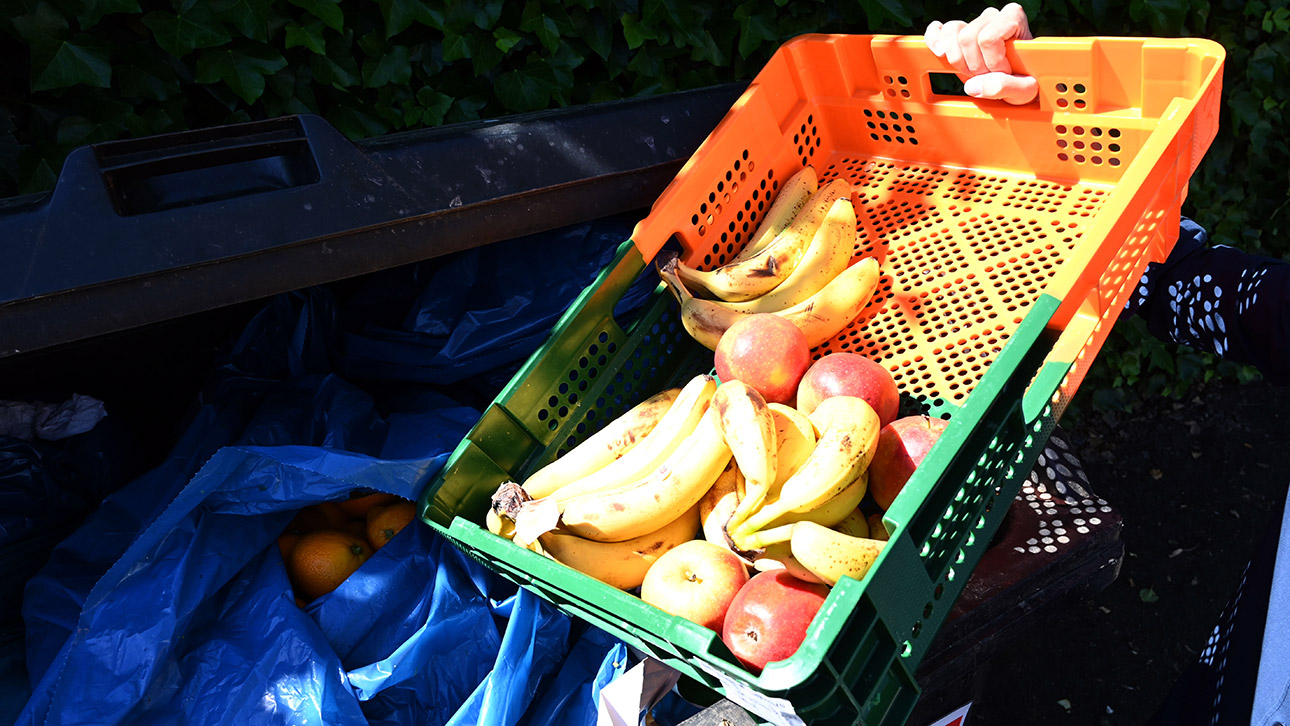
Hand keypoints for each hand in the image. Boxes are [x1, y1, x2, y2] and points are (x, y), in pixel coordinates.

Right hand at [923, 4, 1037, 104]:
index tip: (1003, 72)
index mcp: (1014, 19)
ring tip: (973, 72)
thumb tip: (975, 86)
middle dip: (975, 65)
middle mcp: (993, 17)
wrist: (1017, 82)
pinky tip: (939, 53)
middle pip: (967, 36)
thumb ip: (1006, 87)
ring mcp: (974, 24)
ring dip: (958, 60)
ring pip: (952, 33)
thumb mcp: (1025, 90)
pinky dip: (934, 40)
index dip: (992, 61)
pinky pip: (938, 30)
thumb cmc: (1027, 81)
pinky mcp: (957, 34)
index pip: (988, 37)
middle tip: (988, 76)